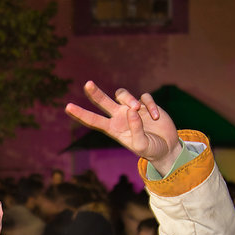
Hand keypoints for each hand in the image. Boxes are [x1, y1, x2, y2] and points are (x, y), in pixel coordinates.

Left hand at [65, 81, 181, 174]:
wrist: (166, 147)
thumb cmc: (150, 149)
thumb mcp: (142, 146)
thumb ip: (136, 131)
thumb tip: (132, 111)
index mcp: (113, 129)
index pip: (94, 120)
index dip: (81, 114)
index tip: (68, 107)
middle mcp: (119, 116)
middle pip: (103, 101)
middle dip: (95, 93)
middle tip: (87, 84)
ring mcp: (132, 109)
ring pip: (123, 95)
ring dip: (129, 99)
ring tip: (137, 109)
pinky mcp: (146, 104)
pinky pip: (144, 97)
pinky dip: (150, 105)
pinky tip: (156, 117)